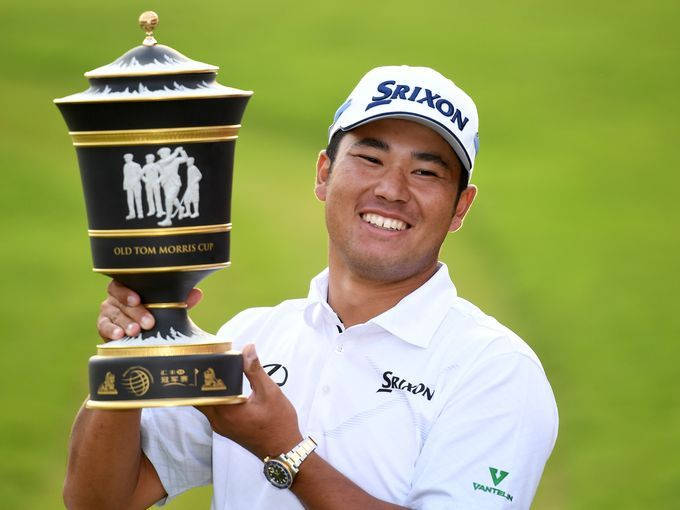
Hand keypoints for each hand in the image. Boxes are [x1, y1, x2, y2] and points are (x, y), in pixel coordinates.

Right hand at [97, 280, 202, 339]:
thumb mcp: (168, 304)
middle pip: (120, 303)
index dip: (127, 292)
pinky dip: (110, 332)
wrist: (146, 329)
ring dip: (124, 324)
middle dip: (135, 313)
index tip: (138, 299)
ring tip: (135, 331)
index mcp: (127, 287)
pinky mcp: (104, 327)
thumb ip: (180, 299)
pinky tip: (119, 336)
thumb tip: (197, 294)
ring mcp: (108, 313)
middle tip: (149, 323)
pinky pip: (103, 328)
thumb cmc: (156, 309)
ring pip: (113, 316)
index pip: (121, 285)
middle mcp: (114, 298)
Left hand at [196, 344, 302, 459]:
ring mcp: (220, 426)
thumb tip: (247, 348)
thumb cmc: (279, 423)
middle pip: (199, 395)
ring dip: (208, 387)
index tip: (208, 354)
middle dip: (202, 377)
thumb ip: (255, 370)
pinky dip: (215, 396)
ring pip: (204, 402)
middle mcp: (218, 420)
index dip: (203, 370)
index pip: (204, 387)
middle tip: (209, 358)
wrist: (283, 450)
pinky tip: (225, 386)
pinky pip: (212, 409)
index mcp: (226, 410)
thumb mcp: (270, 392)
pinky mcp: (225, 428)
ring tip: (217, 369)